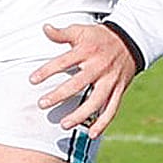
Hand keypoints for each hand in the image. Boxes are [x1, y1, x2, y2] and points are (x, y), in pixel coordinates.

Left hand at [30, 21, 136, 138]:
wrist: (130, 41)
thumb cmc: (98, 36)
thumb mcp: (81, 30)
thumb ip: (62, 33)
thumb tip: (44, 28)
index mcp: (87, 51)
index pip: (64, 61)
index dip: (47, 70)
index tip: (32, 80)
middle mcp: (99, 67)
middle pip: (78, 83)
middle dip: (60, 95)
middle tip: (42, 104)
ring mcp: (110, 80)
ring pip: (96, 100)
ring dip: (81, 114)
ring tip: (64, 124)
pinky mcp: (119, 90)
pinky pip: (112, 108)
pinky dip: (103, 123)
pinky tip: (92, 134)